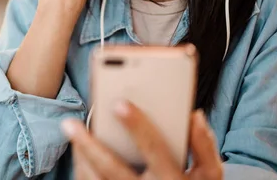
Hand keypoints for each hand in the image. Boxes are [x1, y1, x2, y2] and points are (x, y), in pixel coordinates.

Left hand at [61, 101, 222, 179]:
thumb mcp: (208, 174)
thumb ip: (204, 146)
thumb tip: (194, 115)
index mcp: (173, 179)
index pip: (155, 150)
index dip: (139, 127)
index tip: (119, 104)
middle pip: (113, 169)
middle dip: (89, 145)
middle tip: (69, 123)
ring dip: (81, 156)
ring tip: (70, 129)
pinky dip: (83, 168)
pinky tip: (80, 149)